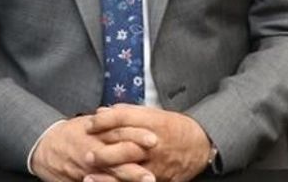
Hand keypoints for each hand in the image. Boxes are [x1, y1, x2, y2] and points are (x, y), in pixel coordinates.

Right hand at [31, 116, 155, 181]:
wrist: (44, 148)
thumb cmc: (70, 134)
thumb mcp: (88, 122)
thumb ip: (110, 121)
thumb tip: (133, 114)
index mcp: (96, 132)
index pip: (120, 132)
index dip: (137, 135)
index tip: (154, 139)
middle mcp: (93, 151)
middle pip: (117, 156)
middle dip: (135, 162)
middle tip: (154, 168)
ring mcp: (87, 169)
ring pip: (110, 174)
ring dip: (128, 178)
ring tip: (148, 180)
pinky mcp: (82, 180)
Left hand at [88, 105, 212, 181]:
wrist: (201, 145)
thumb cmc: (175, 128)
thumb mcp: (154, 114)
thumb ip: (128, 113)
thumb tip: (102, 112)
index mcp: (153, 122)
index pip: (124, 118)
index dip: (104, 120)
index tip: (89, 123)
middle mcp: (154, 142)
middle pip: (125, 143)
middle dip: (104, 149)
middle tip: (86, 153)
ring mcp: (157, 162)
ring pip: (129, 168)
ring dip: (107, 173)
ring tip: (88, 174)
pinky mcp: (160, 178)